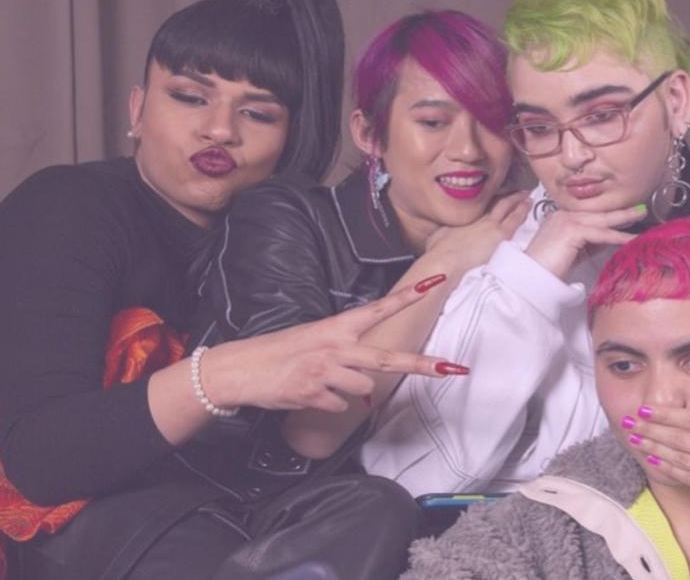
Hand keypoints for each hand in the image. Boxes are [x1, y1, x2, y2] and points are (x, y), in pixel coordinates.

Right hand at [202, 276, 460, 412]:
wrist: (237, 369)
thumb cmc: (277, 354)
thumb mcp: (312, 340)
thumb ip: (343, 355)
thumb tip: (365, 382)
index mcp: (336, 327)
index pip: (378, 309)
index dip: (408, 297)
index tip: (435, 283)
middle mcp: (335, 347)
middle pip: (387, 359)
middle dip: (421, 364)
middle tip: (451, 367)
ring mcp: (325, 371)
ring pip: (360, 388)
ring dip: (346, 391)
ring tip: (317, 382)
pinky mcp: (314, 394)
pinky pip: (339, 406)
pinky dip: (328, 405)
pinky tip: (307, 394)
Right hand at [425, 192, 530, 270]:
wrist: (447, 258)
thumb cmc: (440, 251)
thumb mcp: (440, 236)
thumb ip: (447, 232)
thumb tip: (444, 233)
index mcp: (466, 218)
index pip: (482, 206)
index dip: (492, 200)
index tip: (499, 196)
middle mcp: (479, 218)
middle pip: (496, 204)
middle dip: (508, 197)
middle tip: (518, 192)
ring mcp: (491, 225)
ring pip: (508, 209)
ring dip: (518, 202)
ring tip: (526, 197)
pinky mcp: (500, 235)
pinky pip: (515, 220)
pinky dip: (522, 212)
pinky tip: (528, 207)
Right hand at [523, 205, 645, 278]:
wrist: (531, 277)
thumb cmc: (548, 270)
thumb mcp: (573, 252)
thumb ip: (589, 243)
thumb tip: (610, 239)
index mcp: (560, 218)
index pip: (590, 216)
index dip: (609, 217)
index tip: (626, 217)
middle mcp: (562, 214)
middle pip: (598, 214)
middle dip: (620, 212)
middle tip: (639, 208)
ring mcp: (566, 220)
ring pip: (602, 221)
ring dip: (624, 219)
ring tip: (641, 215)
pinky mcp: (572, 230)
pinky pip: (601, 233)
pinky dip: (618, 236)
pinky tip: (631, 239)